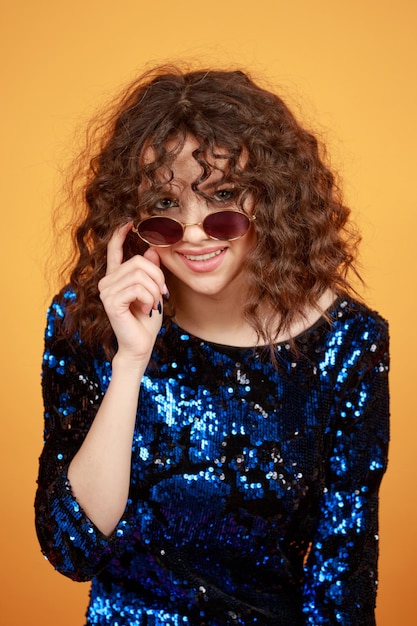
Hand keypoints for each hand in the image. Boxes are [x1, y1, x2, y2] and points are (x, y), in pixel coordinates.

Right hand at [98, 223, 166, 361]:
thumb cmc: (147, 320)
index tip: (129, 221)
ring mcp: (106, 291)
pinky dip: (149, 298)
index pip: (113, 250)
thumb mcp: (153, 291)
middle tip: (161, 295)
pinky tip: (146, 309)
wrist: (140, 345)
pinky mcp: (111, 302)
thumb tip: (151, 249)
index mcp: (116, 277)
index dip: (119, 234)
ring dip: (154, 290)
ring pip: (140, 275)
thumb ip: (151, 272)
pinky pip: (138, 288)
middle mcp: (107, 281)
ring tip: (152, 304)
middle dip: (158, 277)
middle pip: (139, 261)